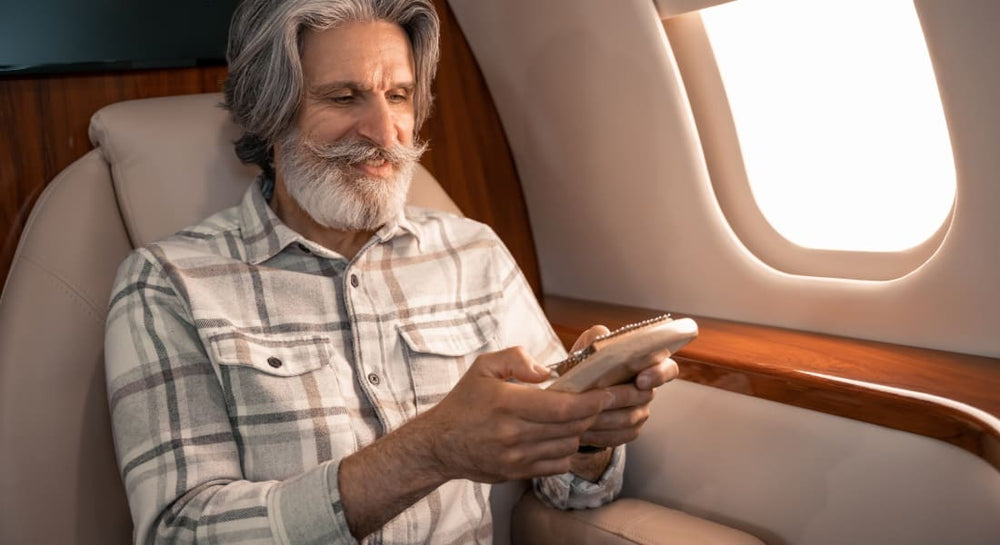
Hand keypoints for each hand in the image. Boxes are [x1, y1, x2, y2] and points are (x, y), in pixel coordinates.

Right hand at [420, 347, 613, 482]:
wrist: (439, 444)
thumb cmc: (465, 402)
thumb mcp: (484, 367)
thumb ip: (516, 358)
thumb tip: (547, 372)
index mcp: (507, 403)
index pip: (563, 406)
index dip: (593, 401)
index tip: (608, 392)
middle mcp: (514, 433)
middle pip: (572, 426)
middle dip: (595, 413)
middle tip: (607, 401)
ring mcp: (517, 457)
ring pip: (569, 446)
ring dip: (580, 430)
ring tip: (581, 416)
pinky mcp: (518, 473)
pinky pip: (558, 464)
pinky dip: (567, 450)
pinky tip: (561, 435)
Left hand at [572, 325, 678, 448]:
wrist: (572, 396)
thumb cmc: (584, 368)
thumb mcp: (587, 347)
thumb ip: (597, 337)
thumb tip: (603, 336)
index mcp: (644, 364)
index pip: (667, 368)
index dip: (659, 374)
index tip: (641, 380)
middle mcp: (646, 389)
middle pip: (645, 397)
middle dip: (621, 398)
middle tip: (599, 400)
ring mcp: (640, 411)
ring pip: (631, 418)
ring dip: (606, 418)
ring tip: (583, 416)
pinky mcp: (629, 430)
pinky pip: (622, 435)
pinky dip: (602, 434)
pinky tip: (584, 431)